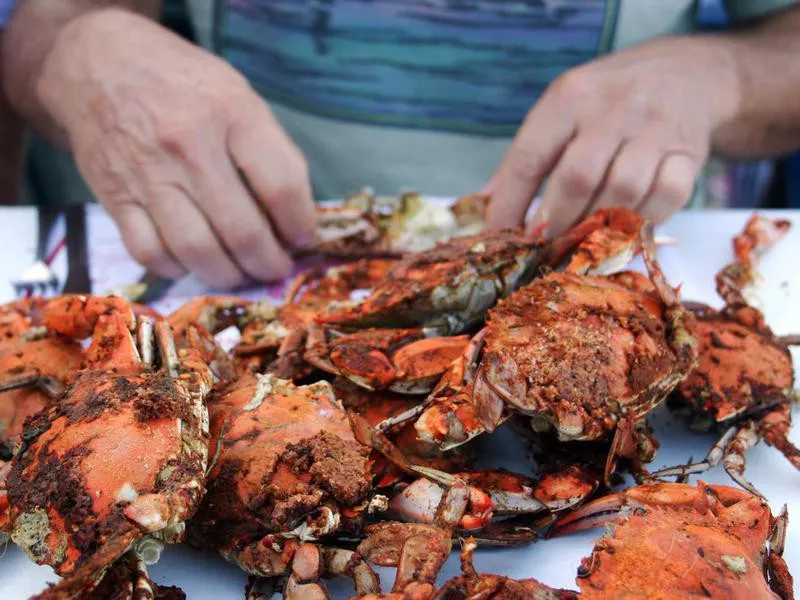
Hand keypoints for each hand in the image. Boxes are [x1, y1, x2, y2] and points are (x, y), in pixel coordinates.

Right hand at [37, 9, 314, 287]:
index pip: (282, 186)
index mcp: (231, 114)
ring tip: (242, 273)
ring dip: (229, 276)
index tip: (303, 238)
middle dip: (268, 263)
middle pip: (242, 230)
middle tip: (276, 268)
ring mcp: (148, 175)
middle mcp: (189, 146)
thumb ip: (270, 151)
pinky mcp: (114, 197)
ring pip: (197, 251)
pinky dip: (179, 269)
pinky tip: (194, 261)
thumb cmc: (182, 82)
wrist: (99, 62)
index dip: (300, 224)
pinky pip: (151, 253)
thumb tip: (295, 217)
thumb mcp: (239, 96)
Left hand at [487, 37, 738, 235]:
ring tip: (580, 246)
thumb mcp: (563, 110)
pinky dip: (642, 223)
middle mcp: (612, 109)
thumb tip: (483, 205)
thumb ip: (526, 158)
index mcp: (569, 98)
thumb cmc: (609, 101)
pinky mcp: (689, 152)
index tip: (498, 239)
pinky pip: (666, 198)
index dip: (509, 206)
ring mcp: (655, 129)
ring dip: (597, 229)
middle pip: (576, 179)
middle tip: (543, 249)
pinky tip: (626, 230)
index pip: (528, 158)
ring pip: (621, 193)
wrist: (687, 74)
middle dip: (555, 224)